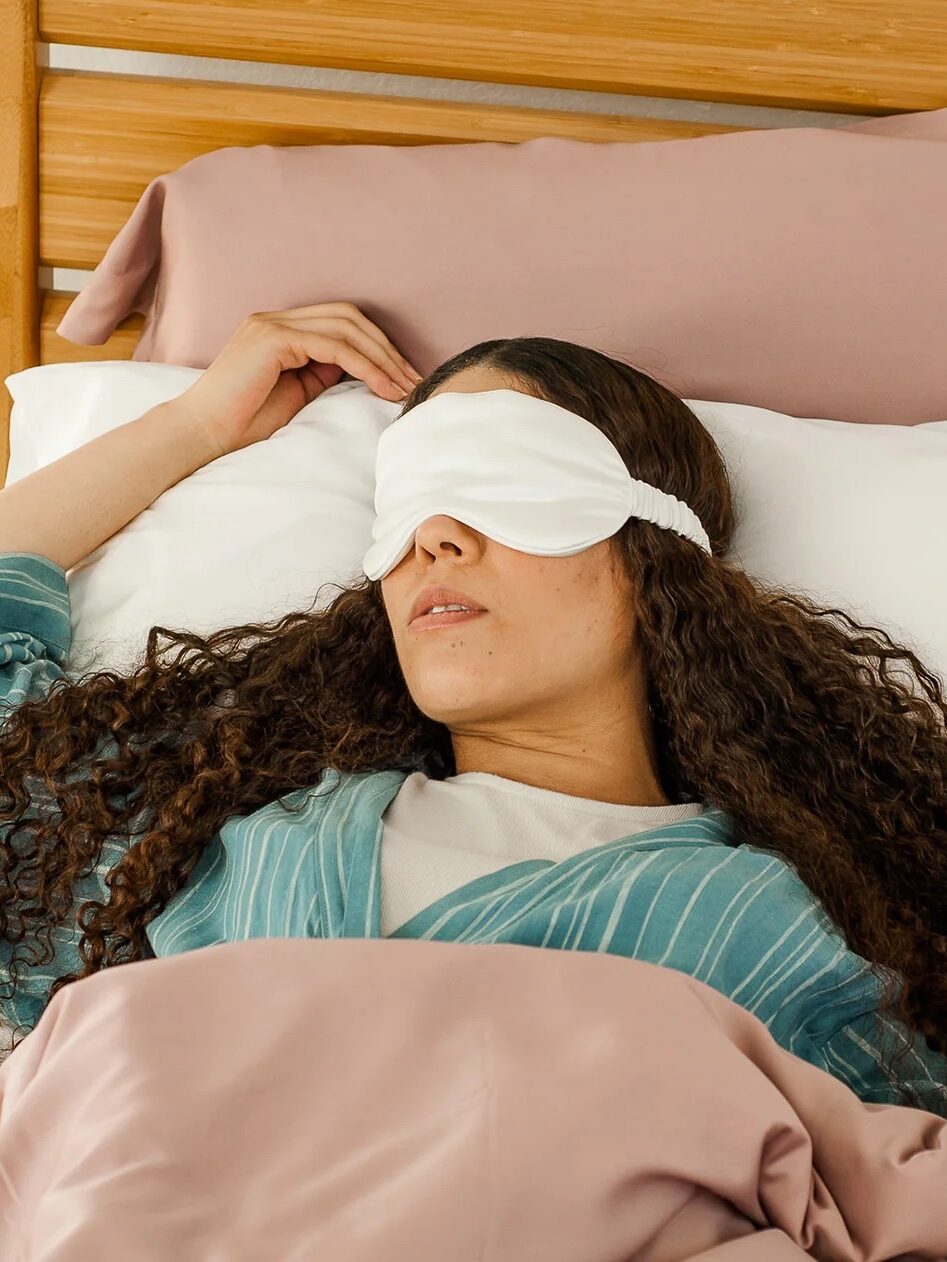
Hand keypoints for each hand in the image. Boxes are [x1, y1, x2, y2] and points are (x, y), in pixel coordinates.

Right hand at [171, 301, 423, 457]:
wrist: (203, 432)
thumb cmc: (244, 420)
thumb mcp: (296, 392)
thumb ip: (322, 372)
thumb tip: (361, 367)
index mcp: (281, 328)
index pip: (342, 322)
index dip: (378, 346)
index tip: (403, 377)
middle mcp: (276, 317)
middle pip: (350, 317)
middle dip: (387, 349)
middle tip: (414, 380)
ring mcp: (272, 323)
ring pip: (346, 327)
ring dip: (381, 358)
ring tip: (403, 387)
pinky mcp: (272, 338)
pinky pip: (333, 345)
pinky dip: (363, 365)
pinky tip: (381, 386)